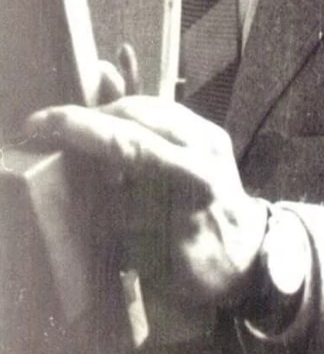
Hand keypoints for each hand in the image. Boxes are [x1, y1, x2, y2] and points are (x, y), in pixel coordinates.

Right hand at [25, 97, 267, 309]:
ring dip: (111, 113)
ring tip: (82, 128)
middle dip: (90, 117)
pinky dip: (135, 107)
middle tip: (52, 127)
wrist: (250, 255)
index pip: (126, 142)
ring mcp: (209, 133)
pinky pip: (164, 108)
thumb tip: (95, 172)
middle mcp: (203, 145)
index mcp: (192, 178)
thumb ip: (122, 207)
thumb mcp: (153, 252)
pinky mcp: (209, 129)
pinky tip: (117, 89)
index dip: (81, 129)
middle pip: (136, 114)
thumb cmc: (201, 265)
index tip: (42, 123)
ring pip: (149, 106)